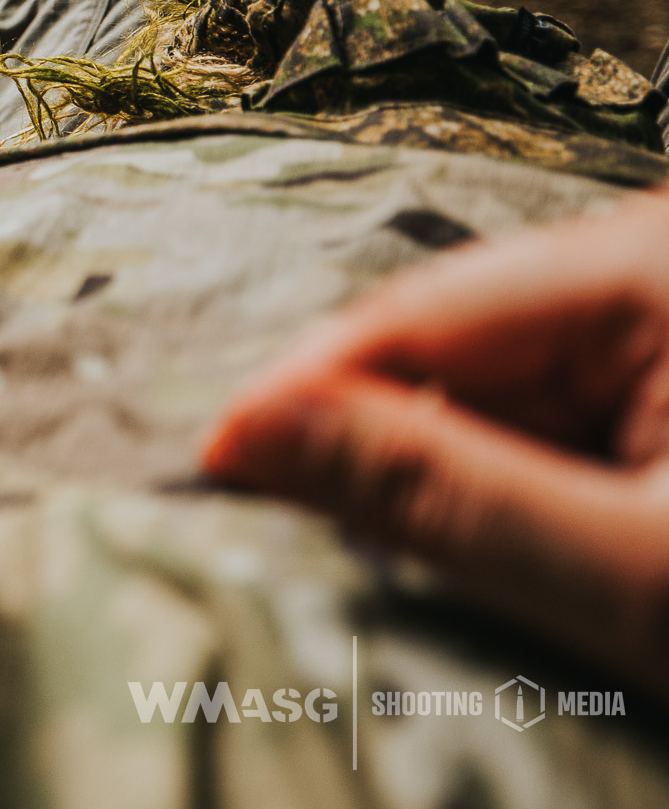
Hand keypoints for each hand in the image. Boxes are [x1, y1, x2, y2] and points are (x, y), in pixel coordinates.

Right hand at [201, 190, 668, 693]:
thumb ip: (443, 496)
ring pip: (479, 392)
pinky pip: (533, 421)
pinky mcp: (657, 382)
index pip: (418, 312)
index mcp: (651, 263)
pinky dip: (489, 488)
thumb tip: (254, 431)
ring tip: (389, 554)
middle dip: (369, 444)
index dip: (301, 392)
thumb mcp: (633, 572)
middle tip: (272, 526)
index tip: (210, 464)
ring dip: (427, 475)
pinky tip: (474, 546)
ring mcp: (651, 323)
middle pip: (442, 350)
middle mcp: (641, 266)